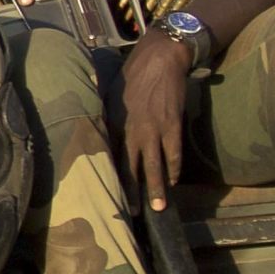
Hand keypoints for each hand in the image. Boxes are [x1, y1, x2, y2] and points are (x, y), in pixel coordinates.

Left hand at [118, 31, 196, 207]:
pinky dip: (174, 170)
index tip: (107, 196)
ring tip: (159, 208)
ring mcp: (153, 131)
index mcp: (114, 124)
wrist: (159, 58)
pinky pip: (174, 154)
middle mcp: (132, 131)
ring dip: (157, 189)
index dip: (110, 178)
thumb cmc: (132, 74)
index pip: (109, 158)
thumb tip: (99, 132)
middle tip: (129, 214)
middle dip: (130, 193)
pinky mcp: (172, 126)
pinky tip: (175, 182)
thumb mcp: (110, 95)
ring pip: (154, 167)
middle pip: (130, 169)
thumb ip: (106, 117)